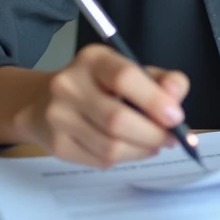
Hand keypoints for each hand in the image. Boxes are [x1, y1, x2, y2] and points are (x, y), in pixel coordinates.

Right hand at [14, 44, 191, 167]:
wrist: (42, 101)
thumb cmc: (98, 85)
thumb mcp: (129, 71)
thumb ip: (160, 80)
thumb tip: (176, 95)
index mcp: (92, 59)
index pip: (125, 77)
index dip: (154, 100)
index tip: (176, 117)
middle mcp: (69, 84)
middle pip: (117, 119)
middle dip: (153, 134)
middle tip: (171, 139)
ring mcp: (58, 116)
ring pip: (110, 146)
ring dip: (141, 150)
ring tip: (154, 145)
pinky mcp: (56, 145)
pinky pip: (99, 160)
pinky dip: (124, 158)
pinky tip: (130, 149)